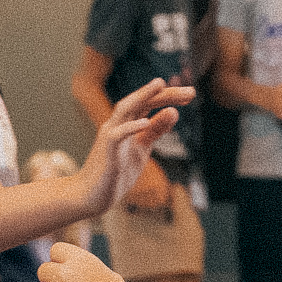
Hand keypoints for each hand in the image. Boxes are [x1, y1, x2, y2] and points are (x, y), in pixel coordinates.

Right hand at [80, 78, 193, 215]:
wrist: (90, 196)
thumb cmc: (116, 171)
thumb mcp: (142, 149)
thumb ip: (155, 131)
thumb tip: (174, 111)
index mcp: (126, 123)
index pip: (148, 103)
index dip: (168, 96)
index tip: (190, 94)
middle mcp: (116, 124)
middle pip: (140, 101)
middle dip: (164, 94)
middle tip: (191, 91)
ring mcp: (109, 137)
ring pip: (124, 110)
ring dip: (142, 96)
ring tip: (160, 85)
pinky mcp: (107, 153)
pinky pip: (117, 136)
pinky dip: (131, 127)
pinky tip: (146, 121)